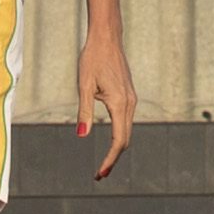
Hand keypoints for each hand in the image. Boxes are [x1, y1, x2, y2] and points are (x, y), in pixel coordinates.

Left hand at [76, 28, 136, 177]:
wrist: (107, 38)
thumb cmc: (92, 59)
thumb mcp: (84, 85)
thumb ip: (84, 111)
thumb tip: (82, 136)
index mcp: (120, 104)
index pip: (118, 140)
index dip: (110, 159)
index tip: (100, 173)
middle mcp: (130, 104)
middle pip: (125, 139)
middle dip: (114, 159)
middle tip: (100, 175)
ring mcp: (131, 99)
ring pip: (127, 131)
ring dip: (117, 149)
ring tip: (104, 163)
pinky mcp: (129, 95)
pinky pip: (127, 121)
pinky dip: (120, 136)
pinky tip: (111, 141)